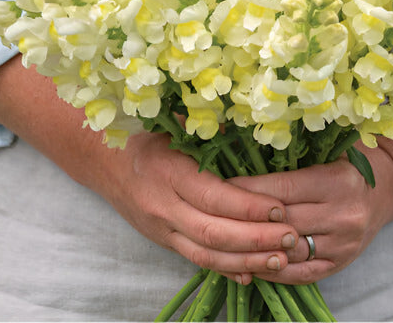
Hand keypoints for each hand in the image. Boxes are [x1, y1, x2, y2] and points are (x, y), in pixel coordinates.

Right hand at [0, 56, 298, 279]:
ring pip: (205, 254)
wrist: (99, 155)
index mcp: (168, 171)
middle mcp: (162, 205)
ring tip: (282, 261)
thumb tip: (253, 120)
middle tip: (293, 239)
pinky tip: (251, 273)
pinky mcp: (161, 239)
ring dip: (245, 261)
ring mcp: (159, 227)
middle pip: (213, 232)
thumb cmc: (144, 129)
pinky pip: (194, 259)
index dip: (249, 207)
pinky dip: (224, 269)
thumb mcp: (174, 119)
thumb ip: (208, 125)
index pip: (214, 198)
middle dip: (255, 240)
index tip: (281, 208)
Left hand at [230, 90, 392, 284]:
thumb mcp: (328, 148)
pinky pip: (299, 274)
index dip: (248, 189)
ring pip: (288, 250)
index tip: (219, 184)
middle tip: (212, 211)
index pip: (282, 189)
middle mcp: (343, 215)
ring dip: (254, 247)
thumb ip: (296, 145)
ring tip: (224, 238)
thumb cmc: (345, 162)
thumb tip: (247, 131)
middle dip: (245, 217)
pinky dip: (272, 269)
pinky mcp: (339, 265)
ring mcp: (342, 244)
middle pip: (282, 221)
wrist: (384, 190)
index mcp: (337, 181)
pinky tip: (248, 260)